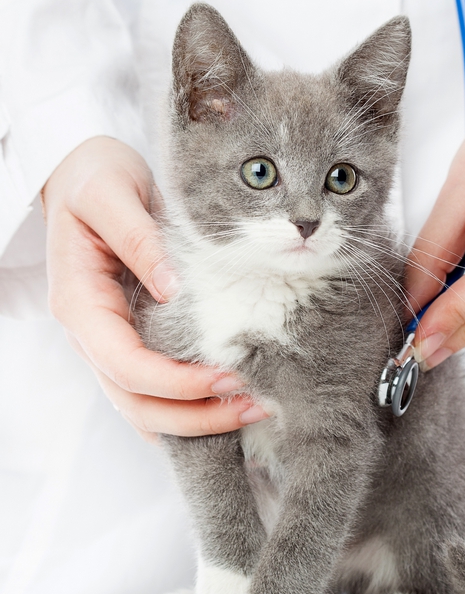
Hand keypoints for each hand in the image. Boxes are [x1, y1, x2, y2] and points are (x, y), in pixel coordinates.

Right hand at [43, 136, 268, 442]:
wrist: (81, 174)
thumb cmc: (94, 178)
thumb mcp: (111, 193)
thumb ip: (139, 239)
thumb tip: (172, 289)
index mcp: (80, 303)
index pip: (126, 366)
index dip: (177, 382)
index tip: (230, 376)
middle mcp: (90, 334)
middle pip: (136, 402)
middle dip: (196, 415)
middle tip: (256, 406)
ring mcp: (108, 341)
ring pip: (143, 407)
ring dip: (196, 419)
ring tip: (253, 409)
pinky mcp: (129, 337)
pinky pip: (151, 391)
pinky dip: (186, 408)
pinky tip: (226, 406)